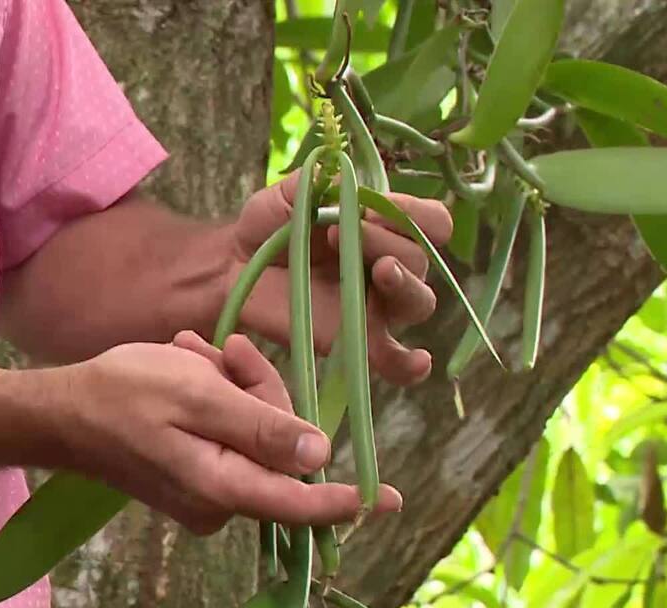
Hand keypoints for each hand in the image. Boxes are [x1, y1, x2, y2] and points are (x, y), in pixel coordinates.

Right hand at [42, 331, 401, 534]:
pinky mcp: (195, 476)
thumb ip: (262, 427)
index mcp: (223, 486)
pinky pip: (231, 434)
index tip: (391, 497)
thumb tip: (320, 456)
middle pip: (280, 448)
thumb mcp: (198, 395)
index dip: (347, 500)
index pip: (300, 504)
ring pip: (257, 431)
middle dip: (263, 390)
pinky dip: (219, 395)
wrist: (60, 411)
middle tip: (226, 351)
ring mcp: (206, 491)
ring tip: (194, 354)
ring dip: (236, 384)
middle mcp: (220, 501)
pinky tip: (189, 366)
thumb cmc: (123, 394)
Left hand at [228, 171, 452, 385]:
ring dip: (402, 283)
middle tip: (340, 234)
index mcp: (387, 229)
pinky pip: (396, 361)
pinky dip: (411, 364)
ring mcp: (378, 308)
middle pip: (422, 261)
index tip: (368, 207)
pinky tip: (417, 361)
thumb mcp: (294, 192)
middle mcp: (392, 268)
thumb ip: (325, 183)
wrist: (234, 264)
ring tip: (375, 271)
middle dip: (388, 242)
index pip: (432, 222)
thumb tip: (352, 186)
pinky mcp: (357, 342)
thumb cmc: (268, 224)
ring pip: (419, 302)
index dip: (412, 213)